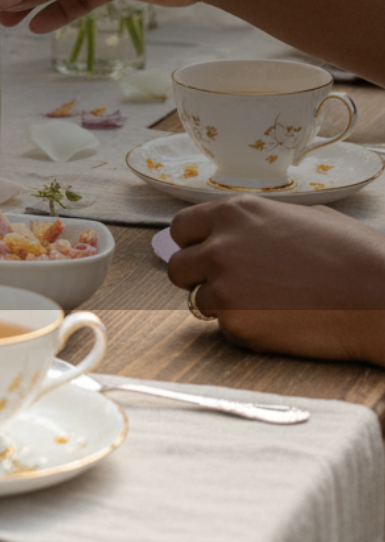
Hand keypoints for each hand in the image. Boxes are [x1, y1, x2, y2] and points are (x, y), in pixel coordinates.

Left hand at [168, 196, 384, 365]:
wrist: (379, 298)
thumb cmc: (352, 255)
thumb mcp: (301, 216)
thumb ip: (257, 222)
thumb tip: (237, 230)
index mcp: (236, 212)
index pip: (182, 227)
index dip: (192, 244)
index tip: (204, 255)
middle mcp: (220, 245)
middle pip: (177, 267)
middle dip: (198, 277)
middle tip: (231, 286)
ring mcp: (225, 286)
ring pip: (197, 300)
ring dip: (221, 305)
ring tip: (265, 304)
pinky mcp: (236, 324)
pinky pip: (224, 328)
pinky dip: (244, 329)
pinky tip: (280, 322)